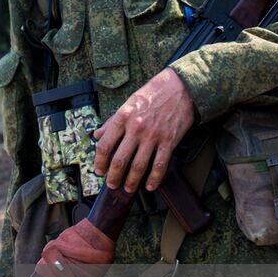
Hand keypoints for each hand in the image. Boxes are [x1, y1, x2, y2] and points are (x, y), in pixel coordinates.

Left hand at [92, 68, 195, 193]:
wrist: (180, 88)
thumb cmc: (153, 93)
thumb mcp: (128, 103)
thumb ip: (112, 121)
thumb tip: (97, 135)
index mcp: (123, 117)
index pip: (105, 145)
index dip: (99, 161)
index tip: (98, 170)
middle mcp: (136, 128)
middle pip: (120, 160)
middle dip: (113, 176)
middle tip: (111, 184)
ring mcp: (153, 136)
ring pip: (139, 166)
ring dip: (131, 181)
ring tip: (128, 188)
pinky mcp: (169, 141)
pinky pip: (160, 165)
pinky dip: (154, 179)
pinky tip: (150, 186)